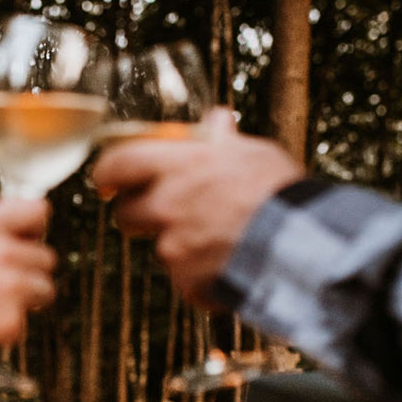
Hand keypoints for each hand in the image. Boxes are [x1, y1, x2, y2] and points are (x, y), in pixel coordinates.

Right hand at [0, 198, 55, 349]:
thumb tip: (21, 236)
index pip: (38, 211)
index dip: (33, 228)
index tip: (23, 240)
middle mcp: (3, 252)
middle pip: (47, 258)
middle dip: (30, 271)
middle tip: (3, 283)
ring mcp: (11, 287)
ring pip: (44, 290)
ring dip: (26, 298)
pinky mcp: (11, 321)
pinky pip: (21, 323)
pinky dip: (5, 328)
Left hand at [92, 109, 303, 303]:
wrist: (297, 245)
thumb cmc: (277, 192)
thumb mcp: (252, 152)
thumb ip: (223, 141)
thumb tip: (216, 120)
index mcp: (177, 166)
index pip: (116, 164)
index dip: (105, 174)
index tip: (105, 182)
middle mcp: (165, 206)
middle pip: (126, 215)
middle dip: (138, 215)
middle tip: (162, 214)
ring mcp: (172, 247)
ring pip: (160, 248)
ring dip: (178, 246)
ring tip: (218, 241)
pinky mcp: (185, 281)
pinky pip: (185, 279)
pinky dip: (200, 276)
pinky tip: (229, 265)